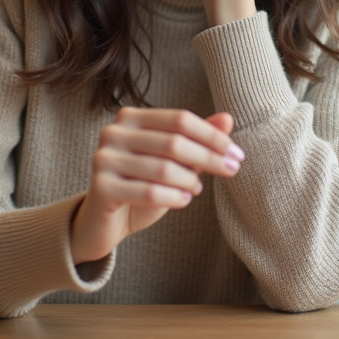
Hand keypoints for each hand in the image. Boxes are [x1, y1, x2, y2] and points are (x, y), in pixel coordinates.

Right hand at [70, 108, 243, 264]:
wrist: (105, 221)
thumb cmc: (142, 186)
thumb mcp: (172, 161)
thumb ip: (196, 140)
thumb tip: (227, 118)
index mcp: (130, 117)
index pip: (180, 119)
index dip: (212, 136)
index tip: (237, 154)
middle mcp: (113, 132)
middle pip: (174, 142)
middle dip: (209, 158)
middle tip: (232, 171)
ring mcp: (103, 159)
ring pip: (163, 169)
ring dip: (190, 182)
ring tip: (196, 189)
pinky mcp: (100, 187)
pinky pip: (148, 192)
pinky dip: (173, 198)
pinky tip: (183, 201)